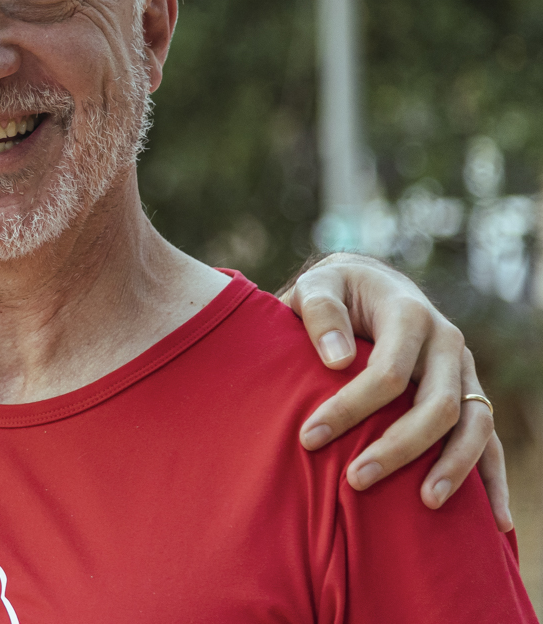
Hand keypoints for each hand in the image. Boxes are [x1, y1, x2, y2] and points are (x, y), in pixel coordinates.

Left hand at [281, 253, 509, 529]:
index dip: (350, 408)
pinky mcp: (469, 394)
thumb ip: (322, 314)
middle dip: (397, 448)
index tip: (309, 437)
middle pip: (437, 406)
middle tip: (355, 480)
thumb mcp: (319, 288)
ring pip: (475, 426)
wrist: (369, 285)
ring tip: (425, 504)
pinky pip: (490, 439)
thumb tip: (338, 360)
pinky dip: (494, 479)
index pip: (388, 372)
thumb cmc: (336, 293)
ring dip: (453, 468)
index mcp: (410, 314)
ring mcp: (464, 371)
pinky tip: (496, 521)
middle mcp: (447, 343)